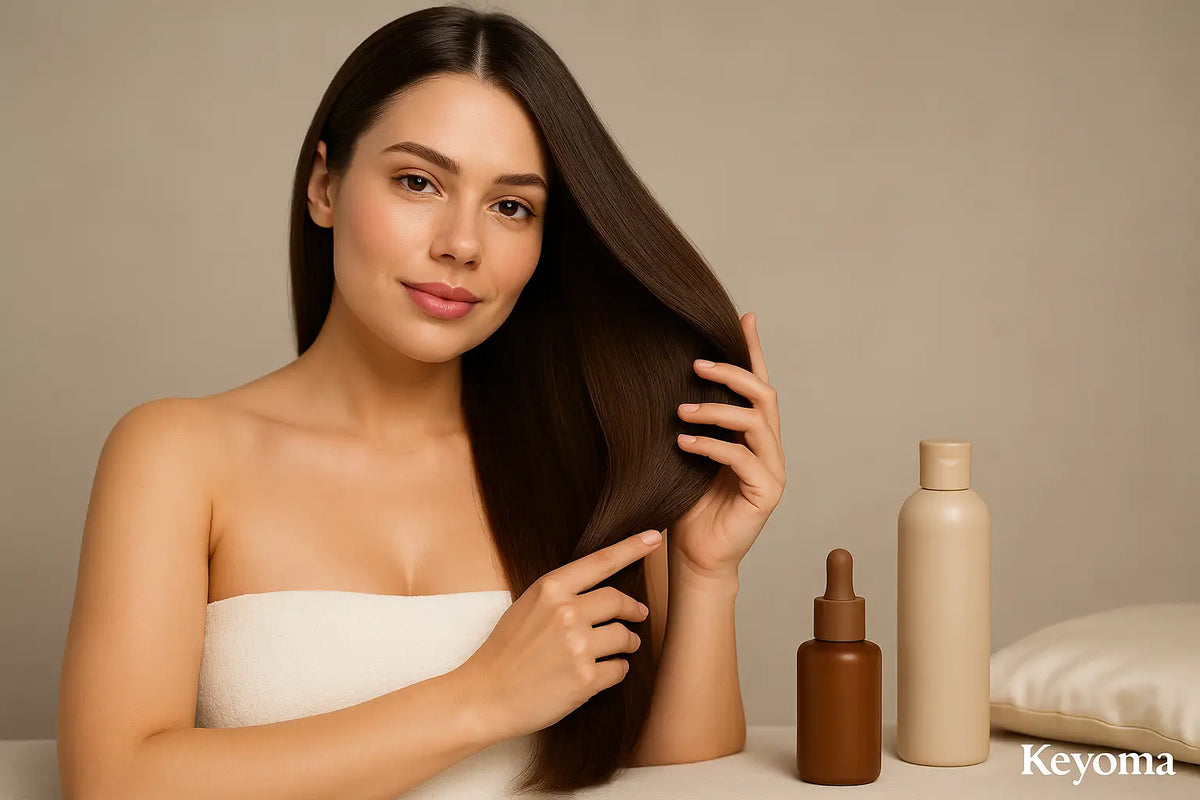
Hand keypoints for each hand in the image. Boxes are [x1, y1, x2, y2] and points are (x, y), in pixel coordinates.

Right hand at [452, 529, 662, 741]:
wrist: (485, 696)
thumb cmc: (505, 651)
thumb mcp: (527, 607)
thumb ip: (561, 595)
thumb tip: (601, 592)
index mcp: (550, 589)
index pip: (601, 561)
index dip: (632, 548)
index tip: (654, 537)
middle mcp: (566, 613)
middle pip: (619, 601)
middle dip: (634, 609)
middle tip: (639, 614)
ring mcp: (577, 646)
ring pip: (625, 637)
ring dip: (629, 643)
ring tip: (622, 648)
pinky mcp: (585, 679)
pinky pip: (620, 669)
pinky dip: (617, 670)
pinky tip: (603, 673)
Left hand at [672, 312, 785, 580]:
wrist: (696, 556)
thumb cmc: (688, 505)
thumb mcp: (688, 454)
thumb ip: (693, 423)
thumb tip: (672, 383)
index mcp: (754, 436)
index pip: (758, 385)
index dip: (753, 351)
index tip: (743, 318)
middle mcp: (769, 449)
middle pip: (765, 395)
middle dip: (733, 373)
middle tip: (697, 363)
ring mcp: (772, 471)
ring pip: (757, 422)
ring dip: (717, 409)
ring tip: (682, 409)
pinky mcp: (766, 494)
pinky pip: (742, 458)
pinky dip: (712, 446)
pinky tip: (684, 443)